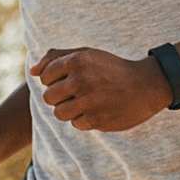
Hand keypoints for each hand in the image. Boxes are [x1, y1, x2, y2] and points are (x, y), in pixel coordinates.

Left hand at [31, 48, 171, 131]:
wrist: (147, 86)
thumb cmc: (112, 69)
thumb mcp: (87, 55)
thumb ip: (57, 58)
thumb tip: (32, 71)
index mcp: (77, 60)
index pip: (44, 77)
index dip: (56, 80)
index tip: (72, 79)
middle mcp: (80, 80)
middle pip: (48, 97)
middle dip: (60, 97)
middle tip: (79, 93)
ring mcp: (88, 101)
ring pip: (59, 113)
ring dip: (70, 110)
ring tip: (87, 103)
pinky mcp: (96, 120)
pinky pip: (76, 124)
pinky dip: (85, 119)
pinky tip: (99, 110)